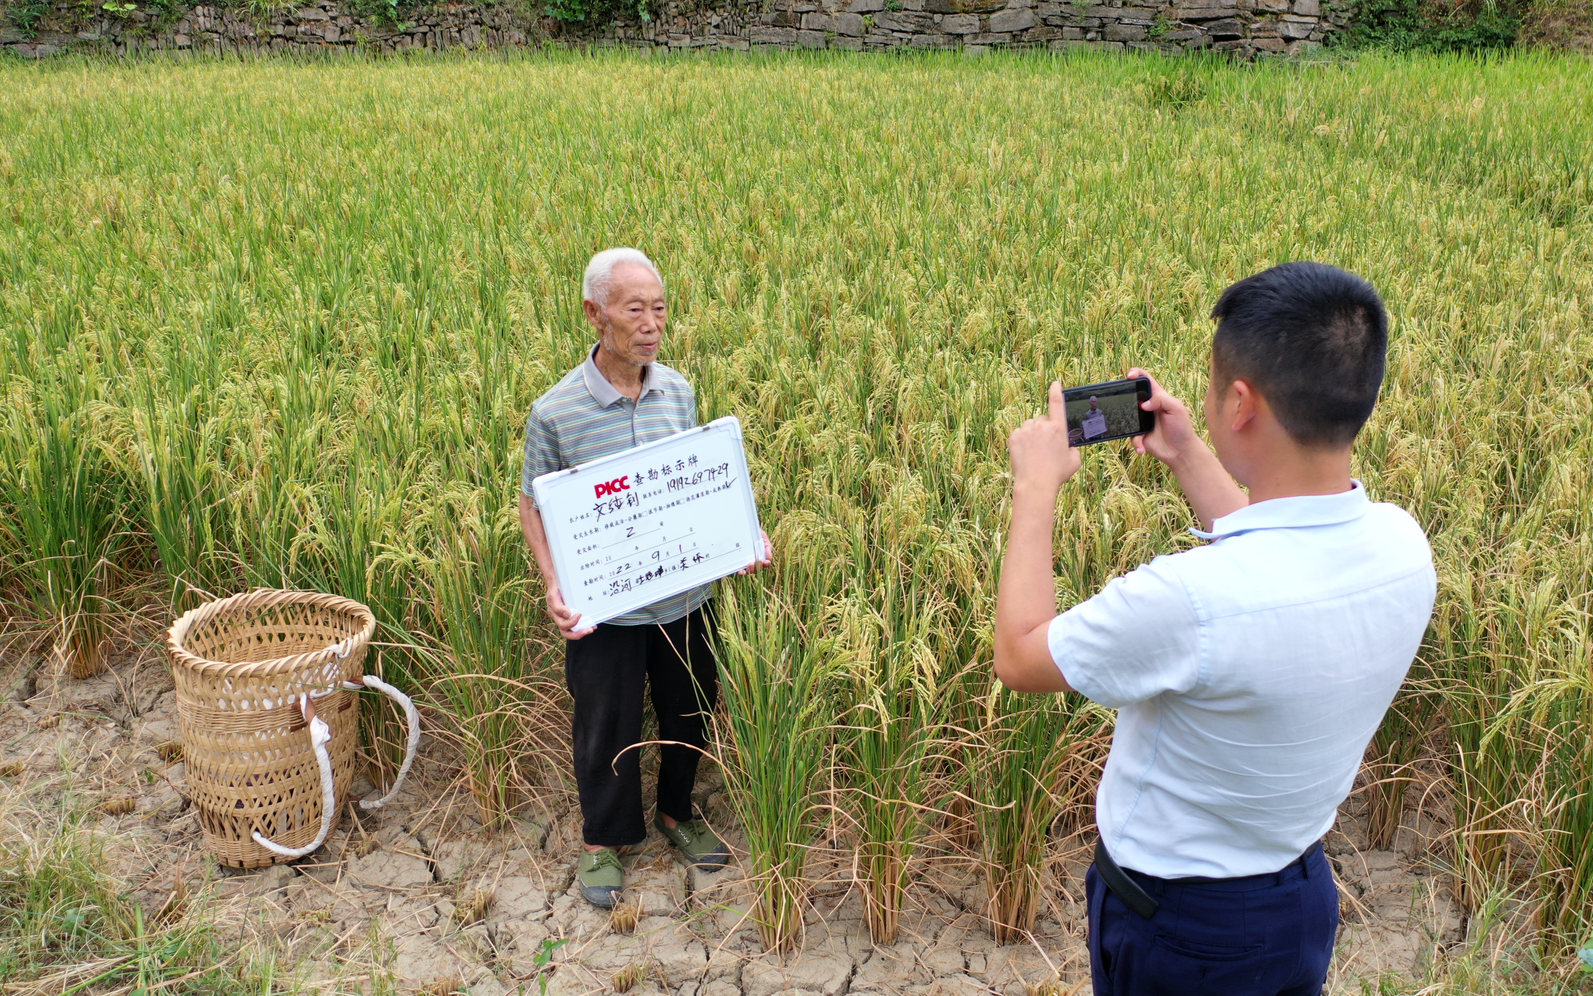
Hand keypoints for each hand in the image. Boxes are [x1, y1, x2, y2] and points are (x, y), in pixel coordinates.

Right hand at [546, 583, 593, 640]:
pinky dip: (586, 624)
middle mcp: (561, 619)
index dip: (572, 623)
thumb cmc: (554, 591)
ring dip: (584, 630)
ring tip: (592, 627)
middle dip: (578, 634)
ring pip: (574, 630)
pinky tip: (593, 623)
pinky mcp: (574, 615)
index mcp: (556, 616)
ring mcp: (568, 618)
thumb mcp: (553, 597)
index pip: (563, 626)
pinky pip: (580, 623)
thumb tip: (567, 615)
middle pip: (568, 633)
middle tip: (589, 630)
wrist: (557, 585)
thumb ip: (558, 607)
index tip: (579, 614)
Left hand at [737, 530, 773, 574]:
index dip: (766, 564)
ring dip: (751, 569)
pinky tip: (740, 571)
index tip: (766, 562)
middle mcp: (756, 561)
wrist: (746, 530)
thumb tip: (768, 557)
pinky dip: (742, 572)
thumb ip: (768, 547)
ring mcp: (748, 563)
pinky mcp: (740, 563)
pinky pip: (741, 570)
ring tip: (750, 564)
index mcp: (763, 556)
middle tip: (758, 560)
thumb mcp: (763, 538)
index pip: (766, 563)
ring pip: (751, 571)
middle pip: (758, 568)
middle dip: (758, 566)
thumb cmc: (756, 534)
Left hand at [1008, 381, 1081, 495]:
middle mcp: (1041, 426)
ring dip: (1032, 434)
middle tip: (1045, 447)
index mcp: (1058, 428)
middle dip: (1044, 430)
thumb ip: (1073, 449)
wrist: (1035, 483)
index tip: (1054, 383)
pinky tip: (1026, 453)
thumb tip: (1068, 447)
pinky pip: (1019, 433)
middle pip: (1042, 420)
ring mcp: (1026, 430)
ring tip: (1035, 452)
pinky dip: (1022, 440)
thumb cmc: (1056, 474)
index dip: (1056, 392)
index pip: (1057, 404)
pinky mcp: (1014, 437)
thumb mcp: (1074, 461)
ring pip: (1030, 426)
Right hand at [1127, 368, 1207, 469]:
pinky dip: (1136, 443)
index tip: (1130, 376)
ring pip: (1126, 417)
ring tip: (1140, 434)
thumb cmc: (1182, 428)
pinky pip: (1131, 436)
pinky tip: (1142, 448)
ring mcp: (1141, 421)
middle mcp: (1147, 407)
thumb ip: (1162, 400)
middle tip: (1123, 404)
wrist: (1181, 451)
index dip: (1136, 373)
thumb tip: (1143, 404)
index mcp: (1157, 396)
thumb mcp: (1177, 408)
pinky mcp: (1139, 435)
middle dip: (1124, 398)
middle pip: (1131, 396)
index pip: (1145, 380)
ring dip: (1128, 425)